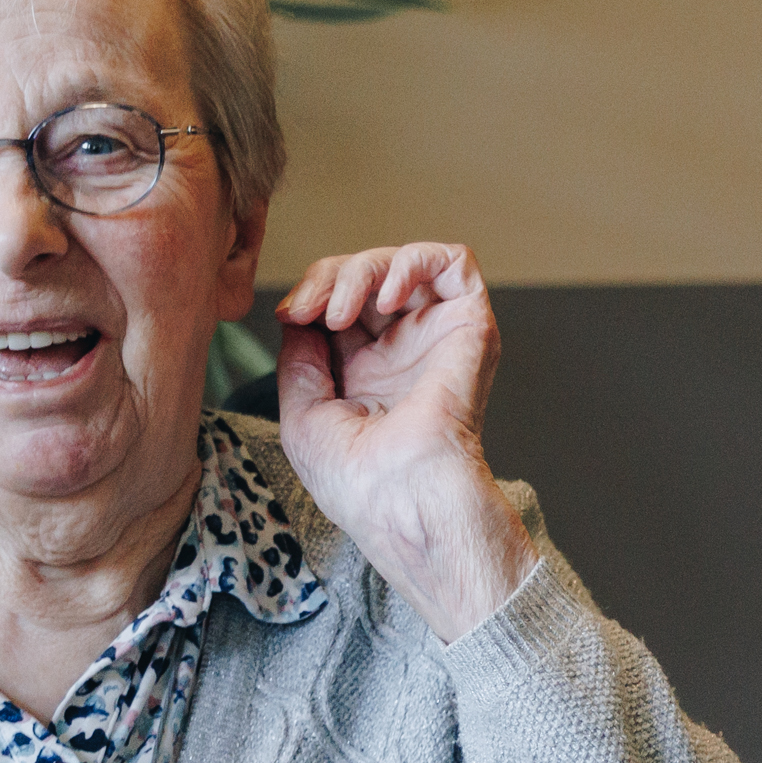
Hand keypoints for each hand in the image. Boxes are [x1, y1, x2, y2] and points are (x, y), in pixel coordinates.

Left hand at [272, 243, 529, 640]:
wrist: (404, 500)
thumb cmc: (359, 481)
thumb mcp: (302, 414)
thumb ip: (299, 358)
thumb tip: (299, 314)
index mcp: (364, 373)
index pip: (336, 303)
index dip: (310, 294)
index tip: (291, 313)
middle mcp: (401, 351)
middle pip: (363, 275)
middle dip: (327, 277)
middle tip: (310, 307)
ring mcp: (435, 337)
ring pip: (400, 264)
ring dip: (362, 270)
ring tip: (343, 310)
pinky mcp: (470, 327)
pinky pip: (452, 264)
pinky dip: (414, 262)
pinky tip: (387, 295)